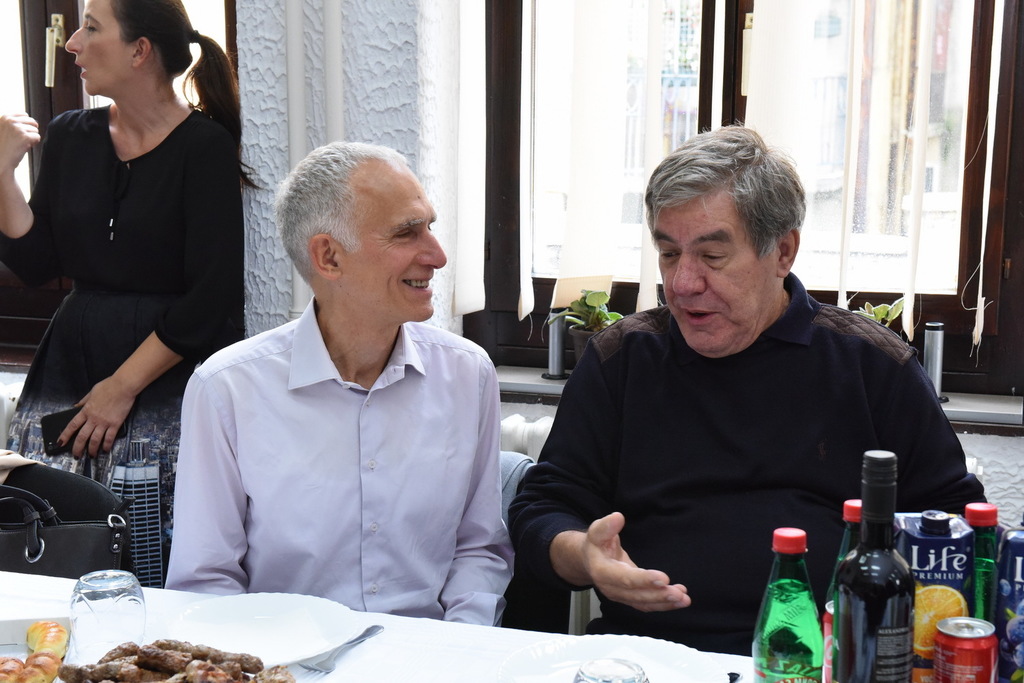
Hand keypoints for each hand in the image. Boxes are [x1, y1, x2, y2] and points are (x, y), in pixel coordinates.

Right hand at [0, 114, 40, 172]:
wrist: (1, 160)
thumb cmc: (4, 146)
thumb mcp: (5, 129)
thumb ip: (14, 122)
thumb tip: (32, 120)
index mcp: (5, 117)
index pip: (25, 115)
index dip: (26, 125)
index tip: (18, 134)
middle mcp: (11, 120)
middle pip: (32, 122)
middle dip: (30, 131)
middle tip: (21, 140)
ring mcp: (18, 128)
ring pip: (35, 130)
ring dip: (31, 138)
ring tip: (20, 144)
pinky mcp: (25, 137)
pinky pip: (37, 137)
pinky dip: (34, 143)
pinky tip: (25, 147)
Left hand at [59, 377, 134, 457]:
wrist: (123, 386)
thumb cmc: (108, 386)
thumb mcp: (92, 392)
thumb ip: (83, 401)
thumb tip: (76, 407)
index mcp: (86, 410)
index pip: (72, 425)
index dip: (65, 435)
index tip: (61, 442)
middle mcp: (93, 419)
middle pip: (82, 436)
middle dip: (78, 448)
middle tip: (76, 455)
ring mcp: (104, 422)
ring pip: (95, 440)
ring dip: (92, 449)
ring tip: (91, 455)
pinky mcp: (115, 424)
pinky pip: (109, 437)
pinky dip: (107, 445)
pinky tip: (105, 449)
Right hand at [576, 512, 690, 612]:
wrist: (590, 560)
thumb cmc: (596, 545)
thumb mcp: (597, 531)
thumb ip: (606, 526)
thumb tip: (618, 517)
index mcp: (602, 571)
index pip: (625, 578)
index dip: (644, 580)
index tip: (664, 578)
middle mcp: (610, 588)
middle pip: (636, 595)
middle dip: (658, 595)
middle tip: (678, 593)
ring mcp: (620, 596)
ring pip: (644, 603)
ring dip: (665, 602)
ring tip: (683, 598)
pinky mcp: (629, 599)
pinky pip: (647, 605)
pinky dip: (664, 604)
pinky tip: (679, 600)